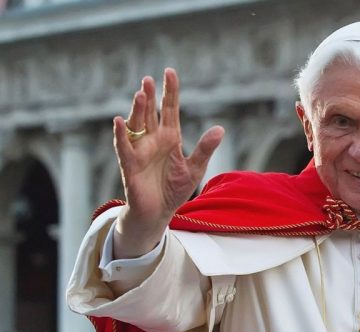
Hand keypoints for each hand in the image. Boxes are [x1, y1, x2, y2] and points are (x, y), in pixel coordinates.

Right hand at [112, 68, 223, 257]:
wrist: (159, 212)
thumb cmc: (175, 189)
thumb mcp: (195, 168)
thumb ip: (204, 149)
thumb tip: (220, 129)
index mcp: (170, 137)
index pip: (169, 109)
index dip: (169, 91)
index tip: (169, 72)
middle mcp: (153, 140)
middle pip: (150, 113)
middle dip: (149, 96)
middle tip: (149, 79)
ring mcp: (140, 150)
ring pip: (136, 125)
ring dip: (137, 110)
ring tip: (140, 94)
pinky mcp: (129, 164)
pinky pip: (123, 147)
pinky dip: (121, 135)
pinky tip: (119, 121)